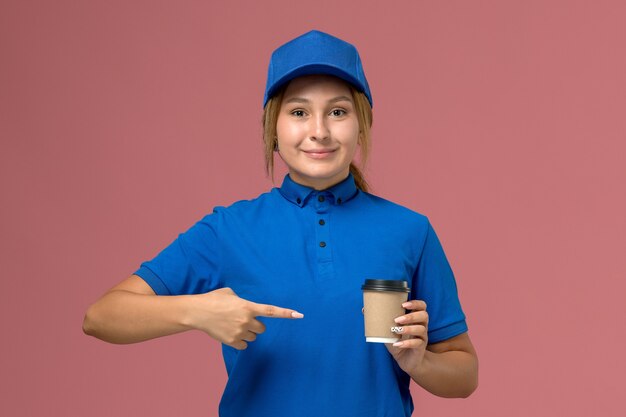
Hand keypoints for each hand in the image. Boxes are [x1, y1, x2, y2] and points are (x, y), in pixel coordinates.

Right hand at [187, 287, 303, 349]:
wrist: (197, 312)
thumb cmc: (213, 299)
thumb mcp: (230, 293)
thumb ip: (242, 299)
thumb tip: (246, 305)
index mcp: (248, 306)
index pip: (272, 311)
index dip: (287, 313)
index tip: (300, 315)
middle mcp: (246, 320)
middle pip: (262, 329)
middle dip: (255, 325)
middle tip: (243, 320)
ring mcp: (240, 332)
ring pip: (253, 337)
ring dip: (247, 333)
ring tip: (233, 325)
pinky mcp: (232, 341)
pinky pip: (244, 345)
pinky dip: (240, 341)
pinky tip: (230, 333)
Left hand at [385, 300, 428, 374]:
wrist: (405, 360)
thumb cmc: (397, 341)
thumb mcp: (388, 330)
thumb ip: (379, 320)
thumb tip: (364, 309)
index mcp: (414, 318)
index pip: (422, 306)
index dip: (415, 303)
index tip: (403, 304)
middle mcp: (421, 325)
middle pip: (424, 316)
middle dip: (410, 316)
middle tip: (397, 319)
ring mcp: (422, 336)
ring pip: (421, 329)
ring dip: (408, 328)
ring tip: (396, 330)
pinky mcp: (420, 348)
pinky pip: (417, 343)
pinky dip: (406, 343)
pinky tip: (397, 344)